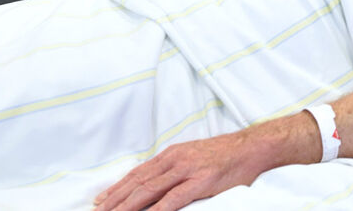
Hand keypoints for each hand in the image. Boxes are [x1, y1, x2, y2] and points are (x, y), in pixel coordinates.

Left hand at [93, 129, 268, 210]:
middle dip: (115, 199)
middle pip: (138, 182)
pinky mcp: (200, 181)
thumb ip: (174, 169)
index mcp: (171, 155)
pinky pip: (173, 199)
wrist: (251, 147)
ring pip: (149, 190)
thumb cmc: (225, 155)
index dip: (117, 188)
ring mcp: (186, 170)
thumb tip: (156, 184)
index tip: (101, 200)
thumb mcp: (193, 157)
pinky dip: (156, 209)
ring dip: (128, 205)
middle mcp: (174, 160)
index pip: (137, 173)